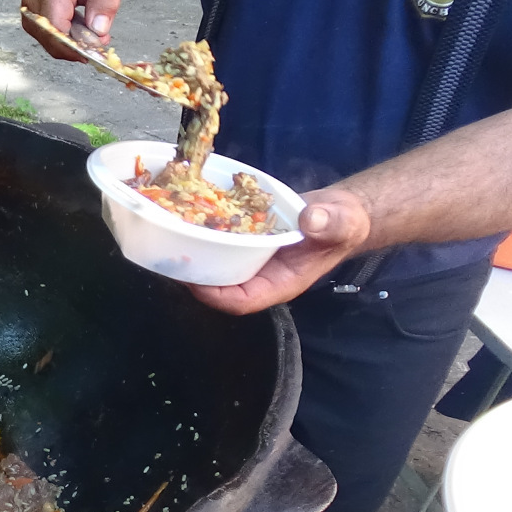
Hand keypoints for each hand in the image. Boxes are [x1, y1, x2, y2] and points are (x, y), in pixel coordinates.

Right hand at [21, 0, 126, 60]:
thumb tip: (98, 31)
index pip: (55, 29)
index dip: (74, 47)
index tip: (94, 52)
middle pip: (49, 38)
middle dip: (75, 47)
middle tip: (99, 41)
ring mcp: (32, 3)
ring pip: (47, 39)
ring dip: (71, 42)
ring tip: (91, 32)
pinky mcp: (35, 8)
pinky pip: (47, 32)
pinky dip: (65, 35)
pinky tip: (80, 28)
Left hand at [187, 187, 371, 314]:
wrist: (338, 211)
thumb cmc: (343, 224)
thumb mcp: (344, 223)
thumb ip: (332, 224)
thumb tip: (311, 220)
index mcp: (279, 283)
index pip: (241, 300)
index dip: (215, 296)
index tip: (194, 280)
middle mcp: (258, 274)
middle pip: (218, 284)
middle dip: (193, 273)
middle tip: (169, 253)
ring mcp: (249, 257)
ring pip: (213, 261)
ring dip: (192, 250)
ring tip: (168, 230)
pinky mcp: (243, 238)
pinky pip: (218, 238)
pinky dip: (201, 228)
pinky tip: (185, 210)